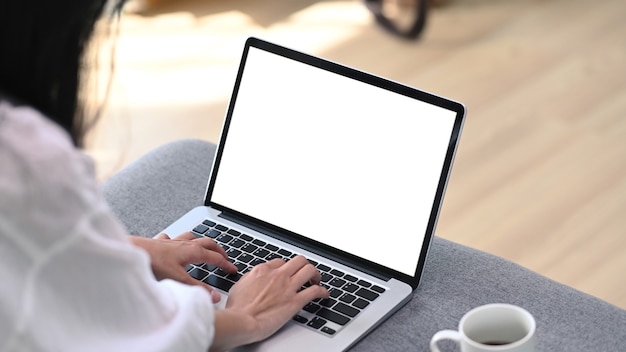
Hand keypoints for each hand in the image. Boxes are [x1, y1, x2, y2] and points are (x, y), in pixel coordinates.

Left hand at [130, 232, 236, 302]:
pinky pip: (171, 238)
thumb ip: (197, 288)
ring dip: (201, 241)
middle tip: (224, 256)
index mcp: (193, 251)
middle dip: (218, 249)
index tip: (233, 269)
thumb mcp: (179, 279)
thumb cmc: (153, 263)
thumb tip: (214, 296)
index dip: (226, 264)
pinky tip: (174, 243)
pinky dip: (176, 240)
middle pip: (208, 243)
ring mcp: (172, 241)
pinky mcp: (159, 243)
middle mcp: (184, 244)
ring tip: (204, 245)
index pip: (215, 257)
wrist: (132, 252)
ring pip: (192, 237)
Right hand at [210, 256, 328, 350]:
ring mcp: (287, 287)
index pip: (280, 262)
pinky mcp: (295, 302)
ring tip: (317, 281)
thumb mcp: (238, 287)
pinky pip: (315, 291)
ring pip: (309, 270)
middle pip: (298, 260)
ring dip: (315, 275)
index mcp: (263, 270)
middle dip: (304, 265)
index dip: (286, 267)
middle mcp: (277, 275)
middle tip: (306, 273)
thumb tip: (252, 280)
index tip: (288, 274)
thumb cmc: (237, 309)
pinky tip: (324, 295)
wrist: (241, 321)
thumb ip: (249, 280)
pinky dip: (323, 291)